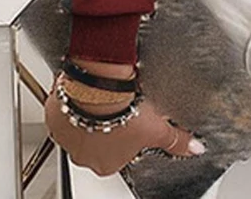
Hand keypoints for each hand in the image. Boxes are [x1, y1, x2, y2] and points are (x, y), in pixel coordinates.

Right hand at [44, 58, 205, 176]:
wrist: (100, 86)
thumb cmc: (123, 110)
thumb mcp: (157, 128)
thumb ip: (176, 141)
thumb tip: (195, 149)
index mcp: (107, 164)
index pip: (119, 154)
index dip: (127, 135)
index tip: (131, 120)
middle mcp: (83, 155)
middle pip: (97, 142)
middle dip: (107, 126)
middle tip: (118, 106)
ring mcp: (67, 136)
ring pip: (79, 126)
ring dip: (89, 113)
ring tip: (102, 95)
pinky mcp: (55, 114)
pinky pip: (63, 108)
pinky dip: (73, 99)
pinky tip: (85, 88)